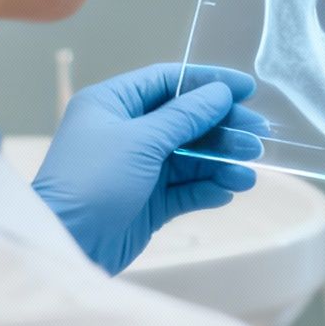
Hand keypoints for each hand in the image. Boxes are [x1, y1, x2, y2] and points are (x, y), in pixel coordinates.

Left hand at [33, 63, 266, 273]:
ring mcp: (138, 168)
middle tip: (258, 135)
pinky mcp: (148, 202)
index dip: (208, 82)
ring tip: (248, 173)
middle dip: (223, 128)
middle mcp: (126, 132)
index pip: (168, 82)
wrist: (66, 243)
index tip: (247, 89)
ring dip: (221, 162)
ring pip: (190, 157)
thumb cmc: (92, 181)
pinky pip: (185, 189)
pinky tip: (228, 190)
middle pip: (185, 120)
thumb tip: (219, 93)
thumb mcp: (140, 141)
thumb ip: (184, 116)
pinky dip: (208, 188)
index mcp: (113, 104)